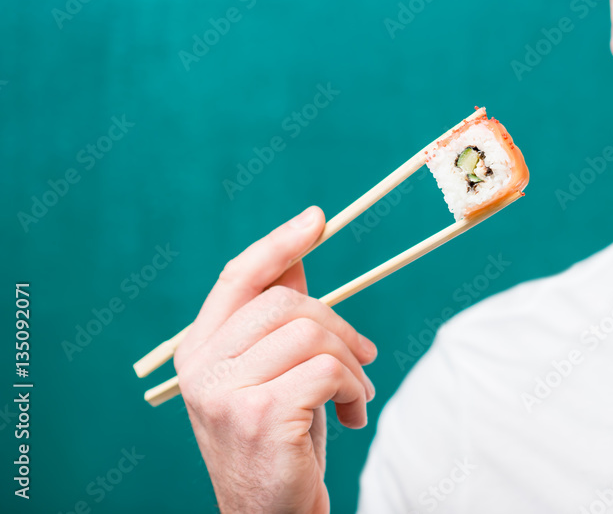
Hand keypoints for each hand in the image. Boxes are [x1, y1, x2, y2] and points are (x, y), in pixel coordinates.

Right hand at [173, 206, 377, 513]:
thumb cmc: (278, 441)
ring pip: (312, 333)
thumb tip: (298, 255)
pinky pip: (327, 370)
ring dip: (351, 364)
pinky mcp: (258, 414)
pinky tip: (352, 417)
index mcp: (199, 349)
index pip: (239, 276)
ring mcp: (224, 391)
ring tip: (356, 395)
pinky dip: (354, 388)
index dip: (280, 243)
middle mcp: (201, 366)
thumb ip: (278, 319)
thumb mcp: (274, 373)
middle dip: (339, 325)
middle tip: (364, 358)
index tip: (318, 220)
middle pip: (287, 302)